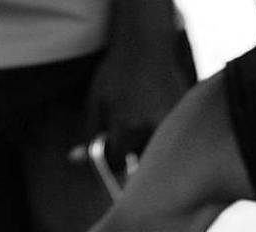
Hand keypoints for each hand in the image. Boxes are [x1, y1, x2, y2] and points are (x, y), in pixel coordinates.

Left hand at [84, 2, 188, 169]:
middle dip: (131, 150)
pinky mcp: (181, 120)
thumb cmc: (116, 73)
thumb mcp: (95, 103)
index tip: (111, 144)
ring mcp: (169, 125)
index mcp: (126, 126)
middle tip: (129, 123)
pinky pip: (168, 138)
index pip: (117, 161)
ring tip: (142, 114)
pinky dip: (160, 131)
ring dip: (147, 143)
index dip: (111, 155)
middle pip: (138, 160)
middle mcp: (150, 129)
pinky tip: (154, 109)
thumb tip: (74, 159)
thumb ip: (88, 135)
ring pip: (155, 150)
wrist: (146, 46)